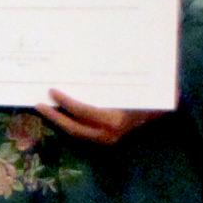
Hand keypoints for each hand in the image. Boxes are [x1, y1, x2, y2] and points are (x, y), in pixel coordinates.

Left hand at [39, 92, 158, 146]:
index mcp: (114, 121)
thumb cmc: (152, 97)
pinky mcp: (104, 140)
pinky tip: (59, 113)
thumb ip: (120, 80)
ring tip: (44, 108)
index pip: (83, 112)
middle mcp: (108, 134)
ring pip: (76, 133)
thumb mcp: (139, 88)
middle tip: (38, 105)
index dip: (66, 102)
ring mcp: (106, 140)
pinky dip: (69, 123)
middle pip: (74, 128)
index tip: (52, 91)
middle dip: (54, 118)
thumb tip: (100, 63)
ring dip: (59, 121)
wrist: (164, 113)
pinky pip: (82, 132)